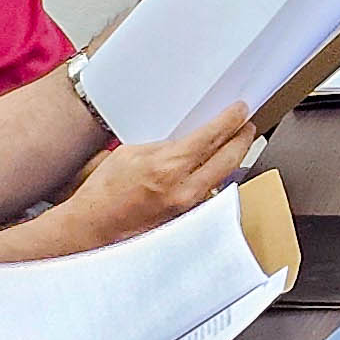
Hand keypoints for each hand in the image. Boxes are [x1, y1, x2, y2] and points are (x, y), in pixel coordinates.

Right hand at [65, 104, 260, 243]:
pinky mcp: (187, 220)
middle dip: (243, 138)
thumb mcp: (129, 154)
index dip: (231, 120)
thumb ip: (163, 146)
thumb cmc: (103, 194)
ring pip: (224, 178)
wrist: (92, 229)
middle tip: (247, 125)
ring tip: (234, 144)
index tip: (240, 110)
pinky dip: (216, 179)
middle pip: (230, 158)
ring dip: (232, 159)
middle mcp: (184, 190)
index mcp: (168, 167)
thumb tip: (185, 140)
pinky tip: (214, 171)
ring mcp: (189, 208)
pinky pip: (210, 195)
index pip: (212, 137)